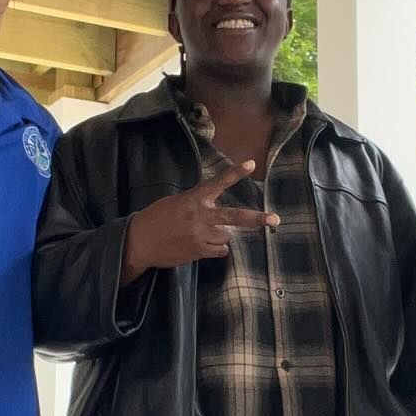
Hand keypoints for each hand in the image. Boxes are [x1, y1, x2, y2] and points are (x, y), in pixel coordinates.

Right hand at [122, 162, 279, 281]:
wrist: (139, 242)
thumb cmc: (156, 218)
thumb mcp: (176, 202)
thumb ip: (198, 203)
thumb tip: (216, 213)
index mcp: (193, 199)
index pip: (217, 183)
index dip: (235, 173)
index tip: (251, 164)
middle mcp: (200, 217)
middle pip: (234, 217)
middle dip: (256, 219)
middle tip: (275, 219)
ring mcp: (201, 236)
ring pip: (226, 236)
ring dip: (221, 235)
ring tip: (203, 234)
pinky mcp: (199, 252)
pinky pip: (220, 251)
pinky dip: (217, 249)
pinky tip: (203, 245)